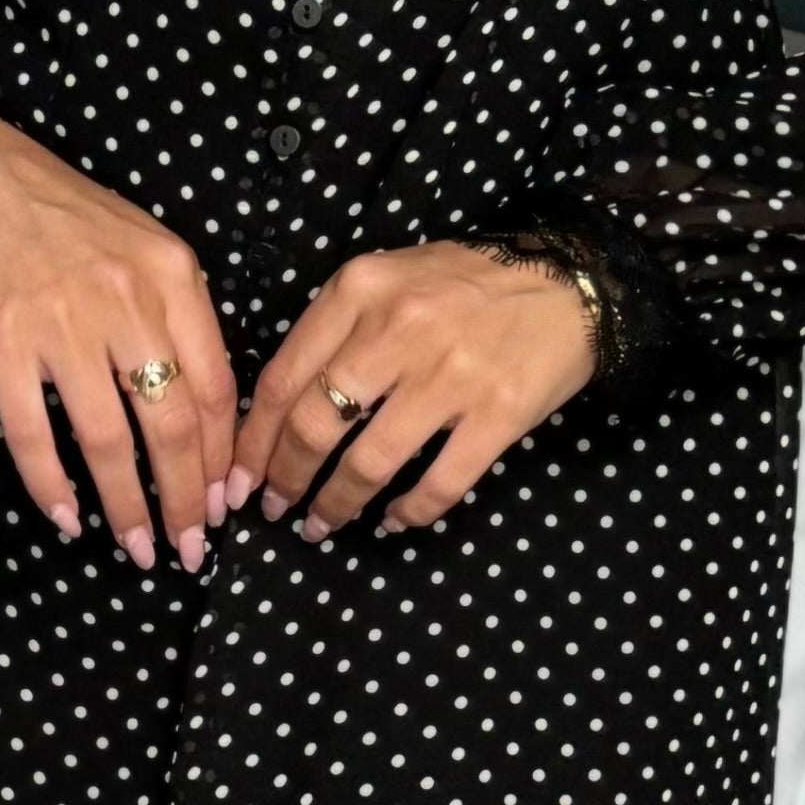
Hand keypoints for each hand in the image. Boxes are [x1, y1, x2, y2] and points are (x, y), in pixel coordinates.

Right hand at [0, 107, 236, 569]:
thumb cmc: (55, 212)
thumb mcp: (139, 243)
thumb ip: (174, 312)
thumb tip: (202, 403)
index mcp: (170, 275)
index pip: (217, 385)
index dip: (223, 457)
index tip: (226, 502)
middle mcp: (125, 300)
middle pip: (172, 424)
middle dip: (187, 500)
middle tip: (189, 548)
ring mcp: (61, 323)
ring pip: (110, 440)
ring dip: (127, 507)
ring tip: (138, 548)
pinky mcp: (1, 343)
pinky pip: (34, 434)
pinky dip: (52, 486)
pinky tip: (67, 519)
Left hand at [231, 240, 597, 537]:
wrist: (566, 279)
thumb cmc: (465, 284)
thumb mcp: (387, 280)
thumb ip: (334, 328)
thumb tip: (276, 408)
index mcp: (360, 290)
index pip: (282, 376)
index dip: (252, 439)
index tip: (238, 478)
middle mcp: (400, 329)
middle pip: (315, 424)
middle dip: (285, 479)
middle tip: (275, 510)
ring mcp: (452, 373)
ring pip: (370, 461)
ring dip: (336, 505)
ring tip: (322, 525)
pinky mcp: (499, 411)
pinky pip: (441, 482)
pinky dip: (409, 513)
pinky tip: (391, 522)